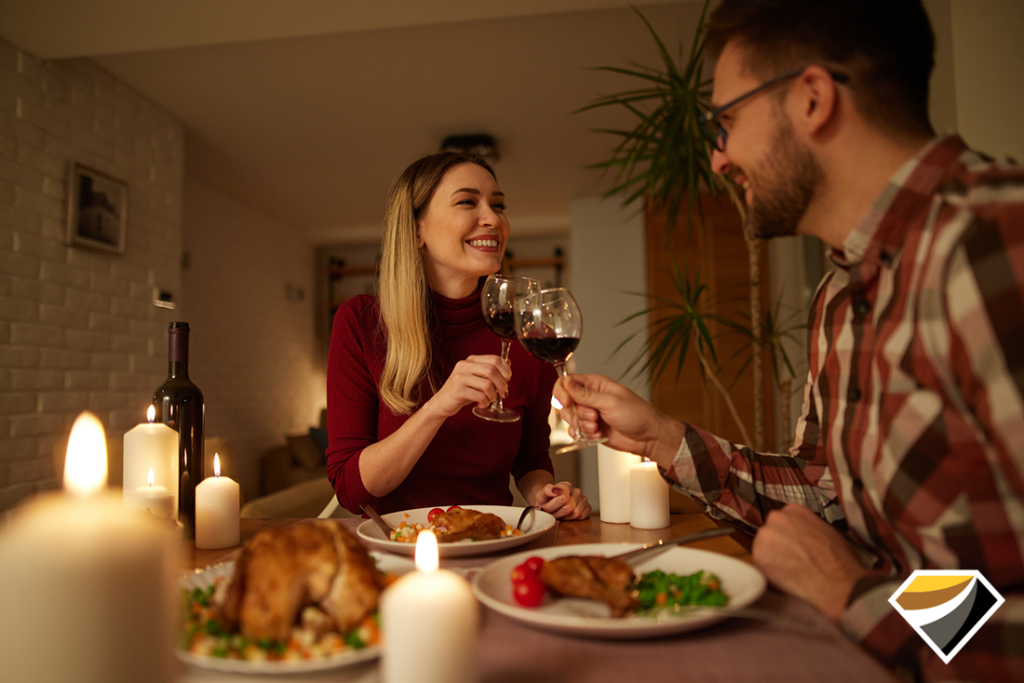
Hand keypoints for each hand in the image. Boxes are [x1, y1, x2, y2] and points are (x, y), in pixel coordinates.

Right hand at [426, 355, 509, 417]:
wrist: (441, 403)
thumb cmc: (461, 391)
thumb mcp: (476, 377)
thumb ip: (490, 370)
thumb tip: (508, 363)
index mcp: (471, 360)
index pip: (495, 359)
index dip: (506, 370)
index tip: (507, 379)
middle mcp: (464, 366)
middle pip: (492, 370)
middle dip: (502, 384)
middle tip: (503, 392)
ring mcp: (460, 378)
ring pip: (487, 384)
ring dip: (493, 395)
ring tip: (489, 399)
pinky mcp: (458, 391)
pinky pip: (480, 396)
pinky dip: (485, 402)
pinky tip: (482, 403)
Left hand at [533, 481, 590, 519]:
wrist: (549, 504)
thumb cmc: (546, 500)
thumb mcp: (541, 494)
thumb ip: (547, 490)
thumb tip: (556, 491)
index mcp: (566, 486)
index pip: (562, 498)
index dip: (551, 506)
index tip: (545, 507)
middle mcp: (577, 491)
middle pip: (568, 507)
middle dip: (557, 513)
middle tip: (551, 512)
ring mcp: (583, 499)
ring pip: (575, 513)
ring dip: (564, 517)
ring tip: (558, 514)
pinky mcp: (588, 507)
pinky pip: (582, 516)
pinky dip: (573, 519)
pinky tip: (567, 516)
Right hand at [554, 374, 675, 463]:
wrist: (648, 438)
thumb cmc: (637, 415)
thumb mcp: (610, 402)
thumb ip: (585, 394)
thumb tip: (567, 382)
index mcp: (595, 384)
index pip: (567, 382)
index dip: (563, 392)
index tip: (567, 403)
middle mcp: (590, 398)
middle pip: (566, 402)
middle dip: (577, 413)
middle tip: (593, 417)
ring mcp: (590, 414)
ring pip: (570, 418)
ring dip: (582, 425)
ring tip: (597, 427)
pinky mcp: (591, 429)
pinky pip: (575, 432)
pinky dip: (584, 436)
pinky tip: (598, 435)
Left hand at [751, 504, 873, 623]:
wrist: (839, 582)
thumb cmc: (840, 560)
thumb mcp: (825, 530)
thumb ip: (805, 528)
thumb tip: (799, 536)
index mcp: (793, 510)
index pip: (782, 522)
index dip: (788, 538)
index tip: (795, 547)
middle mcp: (776, 518)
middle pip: (770, 534)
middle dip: (778, 547)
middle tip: (793, 561)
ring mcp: (765, 537)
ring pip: (763, 549)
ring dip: (772, 560)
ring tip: (792, 571)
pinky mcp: (758, 558)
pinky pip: (760, 567)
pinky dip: (769, 574)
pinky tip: (787, 580)